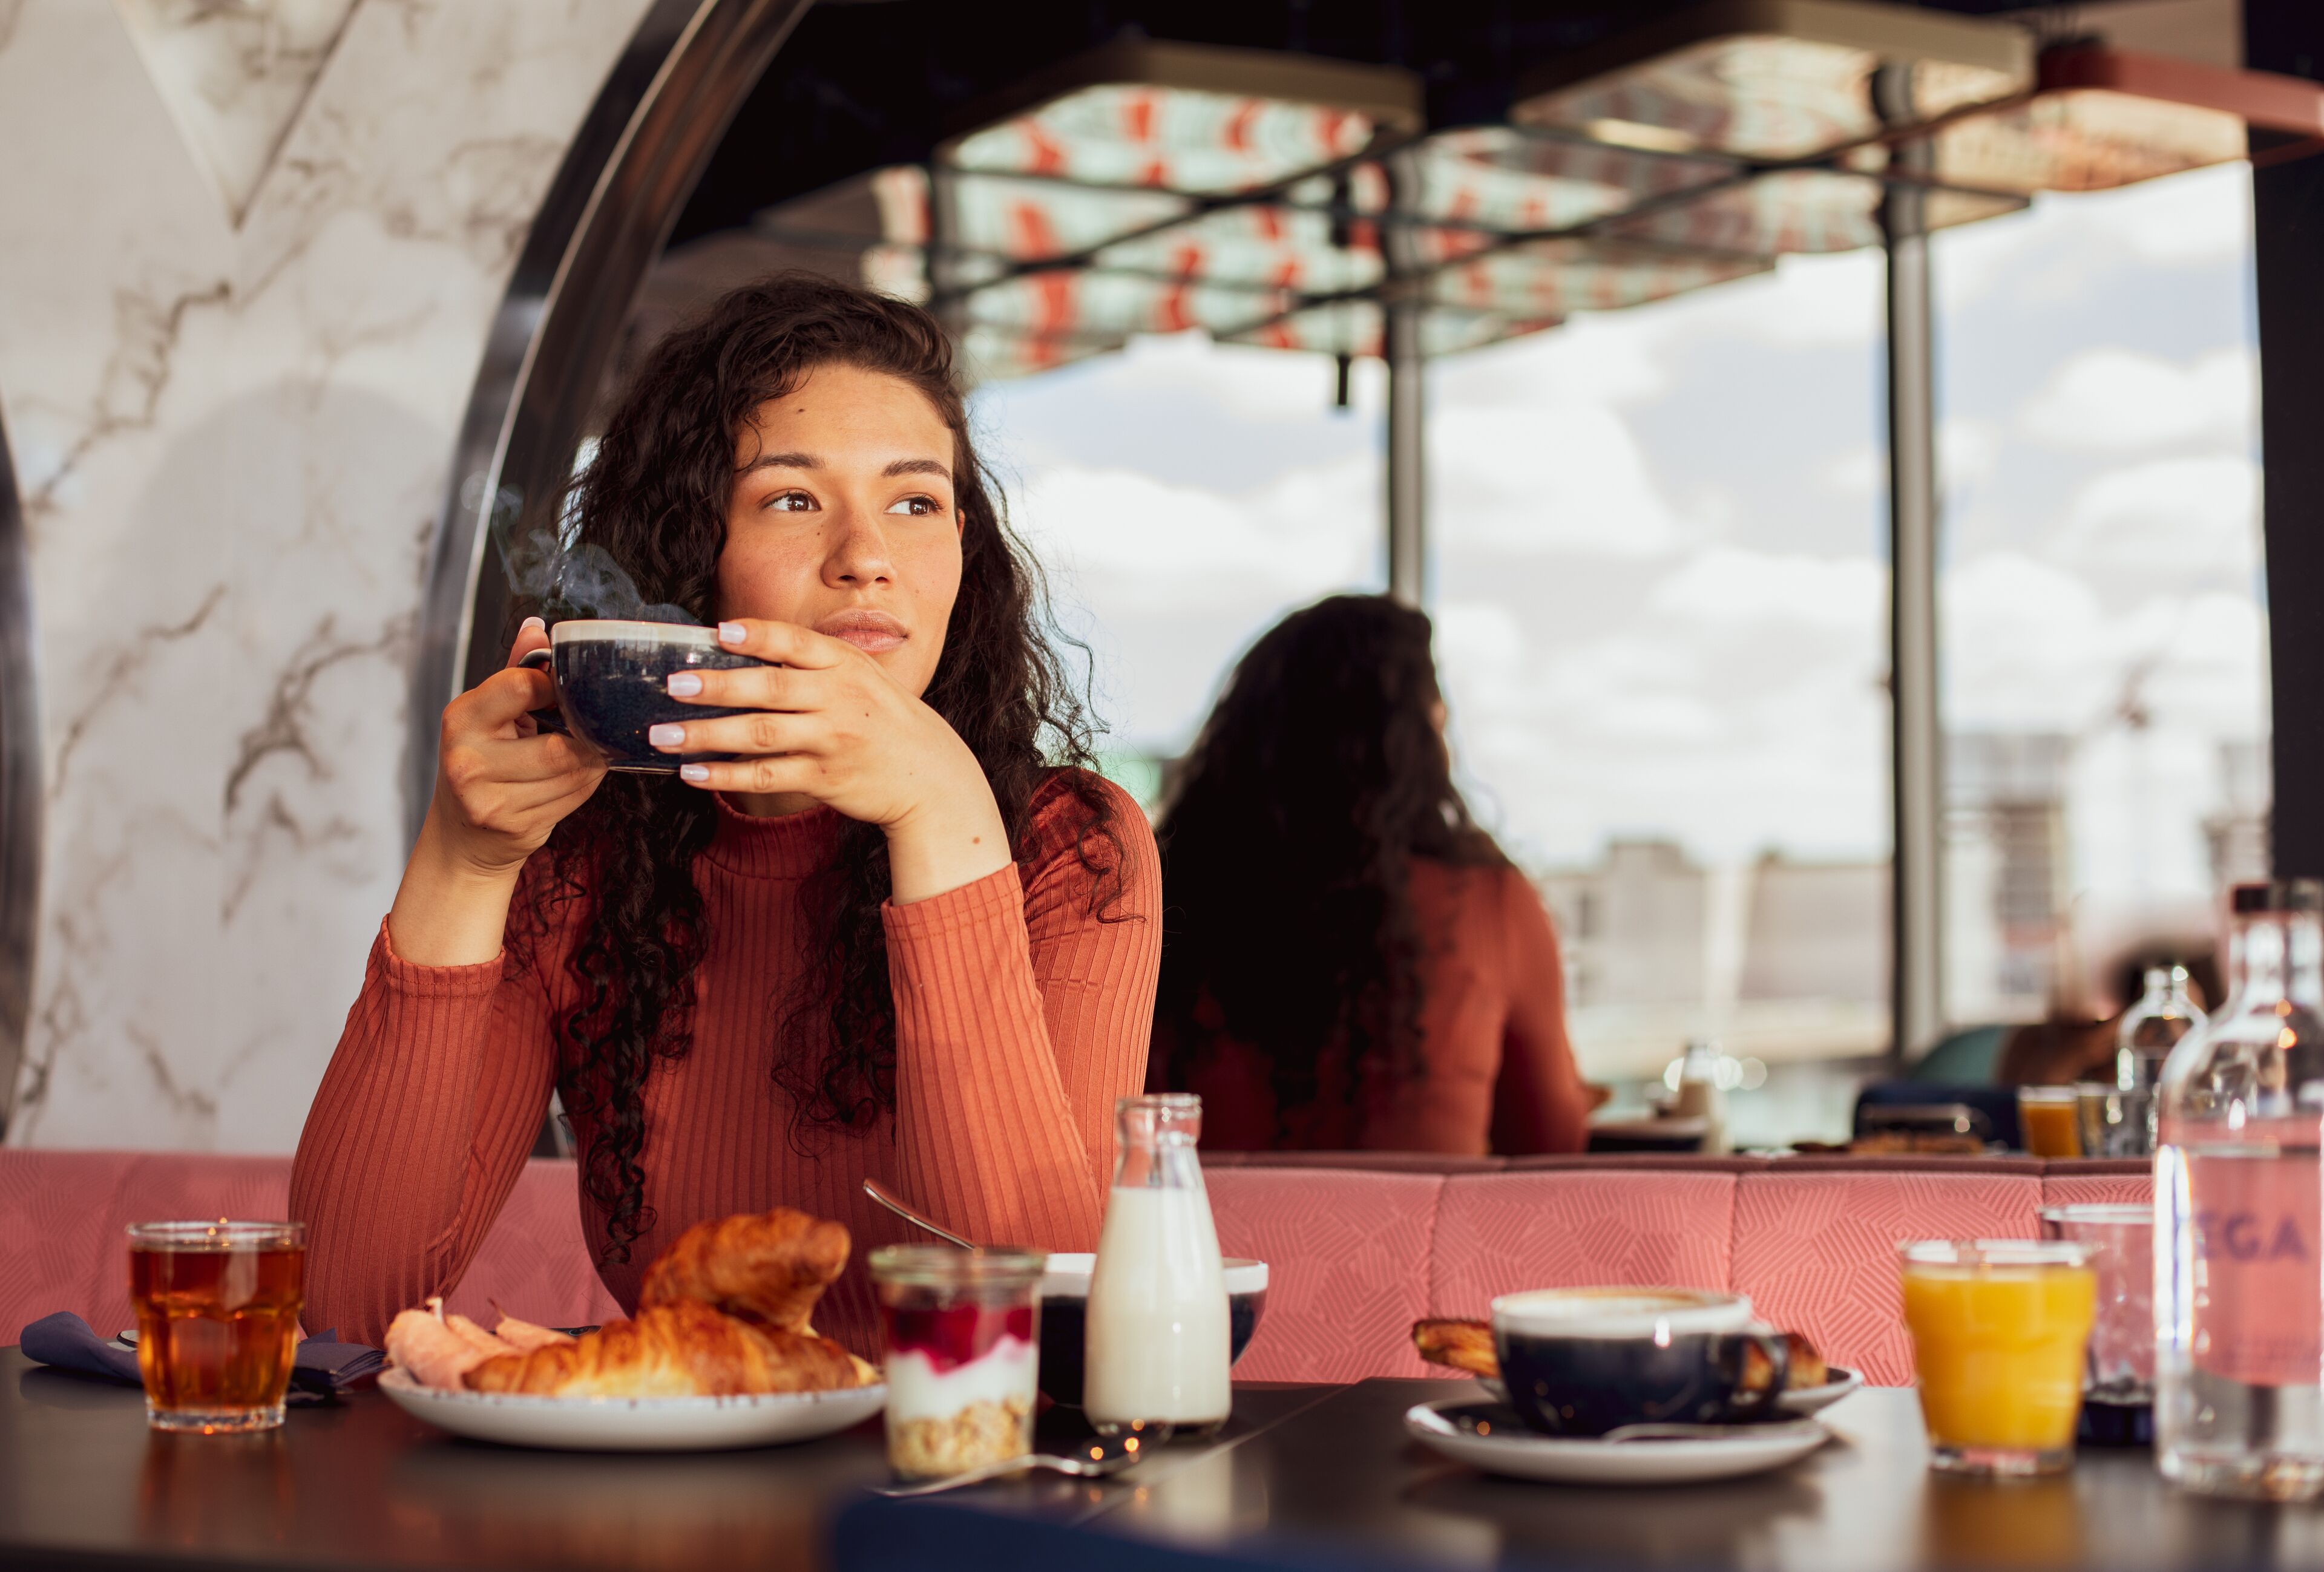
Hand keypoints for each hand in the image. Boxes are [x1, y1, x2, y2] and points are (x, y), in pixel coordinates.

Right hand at [427, 619, 607, 875]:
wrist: (462, 837)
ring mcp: (490, 800)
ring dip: (591, 761)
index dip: (554, 687)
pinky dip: (586, 782)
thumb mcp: (487, 714)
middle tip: (589, 727)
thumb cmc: (481, 763)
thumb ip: (516, 672)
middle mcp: (468, 761)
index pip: (521, 686)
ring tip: (584, 751)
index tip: (562, 692)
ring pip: (573, 772)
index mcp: (461, 719)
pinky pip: (574, 796)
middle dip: (584, 736)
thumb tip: (538, 628)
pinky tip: (576, 775)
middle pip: (557, 745)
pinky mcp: (515, 827)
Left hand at [651, 618, 1008, 902]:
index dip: (757, 637)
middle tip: (673, 684)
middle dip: (717, 686)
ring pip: (760, 735)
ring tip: (662, 735)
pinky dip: (726, 776)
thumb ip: (811, 663)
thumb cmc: (883, 719)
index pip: (796, 643)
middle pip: (769, 689)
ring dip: (706, 735)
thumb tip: (740, 651)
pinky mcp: (825, 778)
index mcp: (845, 665)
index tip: (719, 632)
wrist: (932, 776)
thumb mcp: (860, 676)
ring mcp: (831, 740)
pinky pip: (766, 776)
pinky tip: (693, 773)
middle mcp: (839, 699)